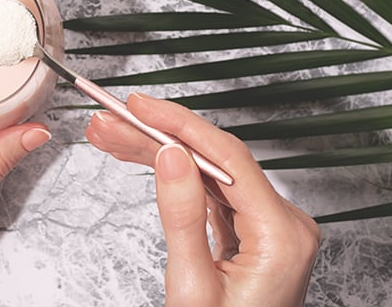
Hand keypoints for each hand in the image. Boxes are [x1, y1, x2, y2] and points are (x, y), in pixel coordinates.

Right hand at [86, 93, 319, 306]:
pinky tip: (142, 159)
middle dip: (156, 137)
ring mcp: (268, 227)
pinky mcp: (251, 233)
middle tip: (108, 122)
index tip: (138, 106)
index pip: (227, 158)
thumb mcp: (191, 287)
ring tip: (109, 137)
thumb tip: (171, 156)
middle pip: (214, 161)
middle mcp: (283, 224)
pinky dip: (175, 177)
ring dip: (158, 152)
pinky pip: (211, 193)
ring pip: (208, 173)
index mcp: (281, 235)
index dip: (179, 124)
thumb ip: (182, 218)